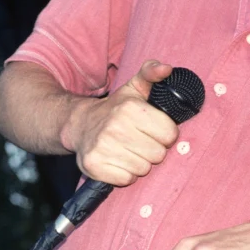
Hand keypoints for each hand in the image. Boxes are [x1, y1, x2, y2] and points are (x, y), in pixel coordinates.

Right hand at [63, 59, 179, 185]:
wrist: (79, 125)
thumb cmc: (115, 109)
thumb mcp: (133, 88)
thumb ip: (152, 74)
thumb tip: (167, 69)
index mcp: (130, 109)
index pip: (170, 135)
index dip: (164, 134)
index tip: (151, 130)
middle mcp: (115, 128)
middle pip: (158, 155)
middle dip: (152, 150)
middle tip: (139, 141)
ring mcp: (103, 148)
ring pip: (143, 169)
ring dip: (138, 163)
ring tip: (128, 151)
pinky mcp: (94, 166)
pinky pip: (126, 180)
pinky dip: (124, 174)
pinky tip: (117, 161)